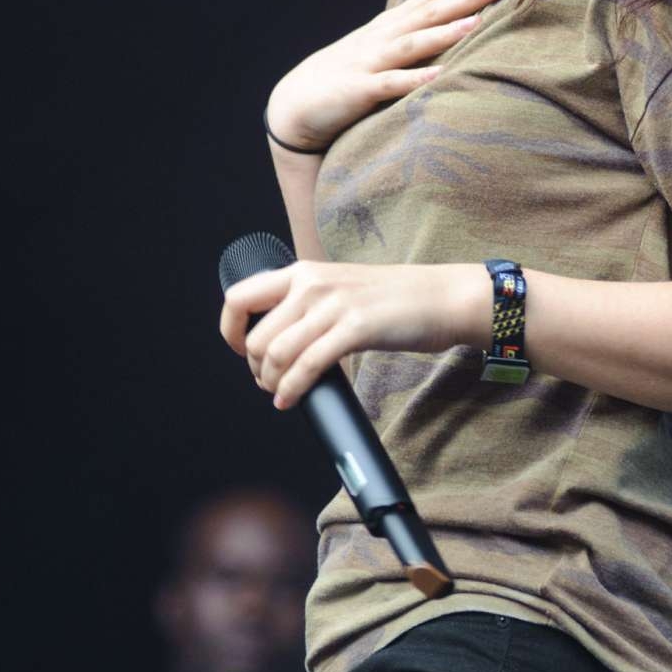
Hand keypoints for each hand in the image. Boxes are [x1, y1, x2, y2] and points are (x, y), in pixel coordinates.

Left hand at [220, 260, 490, 408]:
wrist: (442, 297)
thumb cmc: (395, 300)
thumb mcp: (340, 289)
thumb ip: (307, 305)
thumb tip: (277, 340)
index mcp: (303, 272)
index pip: (240, 296)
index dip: (229, 331)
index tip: (238, 350)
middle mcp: (312, 283)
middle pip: (255, 336)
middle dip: (256, 368)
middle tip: (270, 382)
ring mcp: (333, 305)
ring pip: (275, 353)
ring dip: (272, 382)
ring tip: (281, 392)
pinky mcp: (355, 328)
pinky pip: (307, 365)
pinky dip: (292, 389)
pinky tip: (290, 400)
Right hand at [266, 0, 504, 153]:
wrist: (297, 101)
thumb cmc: (349, 69)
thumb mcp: (384, 33)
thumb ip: (419, 8)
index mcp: (392, 24)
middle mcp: (383, 37)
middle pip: (429, 12)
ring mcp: (371, 61)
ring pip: (413, 44)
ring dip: (445, 32)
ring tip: (478, 21)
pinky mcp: (360, 90)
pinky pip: (392, 85)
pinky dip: (416, 80)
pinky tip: (441, 76)